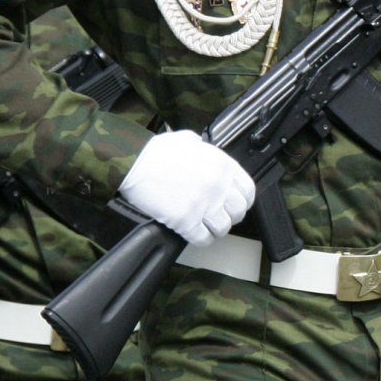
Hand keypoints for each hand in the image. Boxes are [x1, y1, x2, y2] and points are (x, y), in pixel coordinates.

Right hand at [120, 131, 254, 245]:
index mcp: (223, 166)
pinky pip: (203, 238)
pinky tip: (195, 234)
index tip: (236, 205)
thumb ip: (204, 148)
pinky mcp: (186, 220)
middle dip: (230, 216)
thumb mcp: (189, 140)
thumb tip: (205, 150)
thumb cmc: (155, 151)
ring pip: (223, 228)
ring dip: (215, 230)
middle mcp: (219, 186)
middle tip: (219, 216)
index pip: (248, 191)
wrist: (133, 162)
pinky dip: (201, 239)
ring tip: (206, 227)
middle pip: (238, 211)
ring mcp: (204, 204)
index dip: (243, 201)